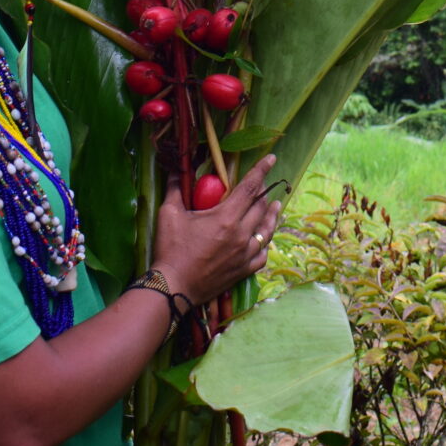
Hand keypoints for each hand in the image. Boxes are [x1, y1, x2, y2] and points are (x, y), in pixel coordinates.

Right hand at [150, 155, 282, 305]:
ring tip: (276, 205)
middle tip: (265, 183)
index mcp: (226, 218)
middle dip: (264, 191)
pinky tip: (265, 239)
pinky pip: (262, 255)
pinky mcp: (244, 270)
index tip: (271, 159)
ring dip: (272, 215)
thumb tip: (175, 170)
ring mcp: (245, 254)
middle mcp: (241, 234)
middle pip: (260, 207)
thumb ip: (175, 189)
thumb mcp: (169, 214)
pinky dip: (265, 244)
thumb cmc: (171, 249)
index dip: (261, 170)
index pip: (250, 188)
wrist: (174, 287)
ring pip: (267, 230)